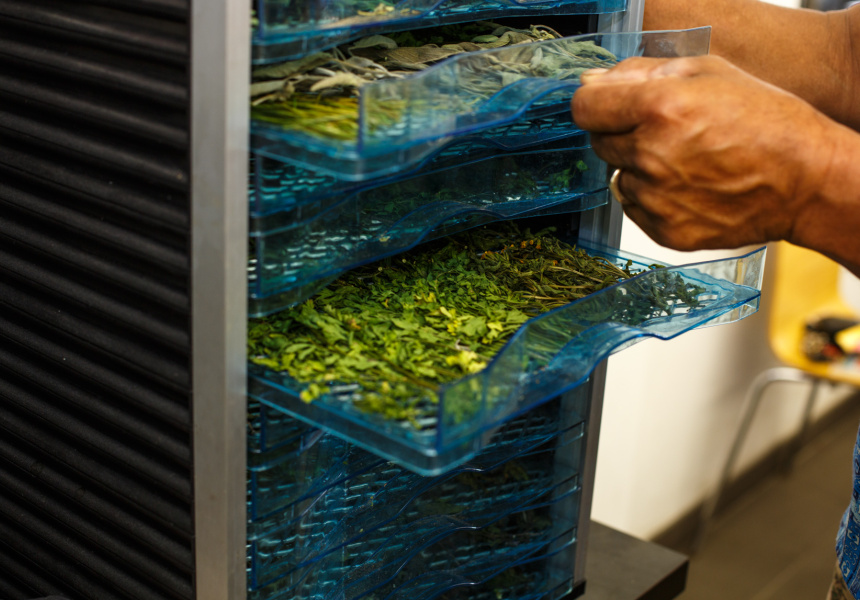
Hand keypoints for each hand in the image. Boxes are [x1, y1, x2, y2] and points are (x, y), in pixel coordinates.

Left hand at [571, 55, 837, 251]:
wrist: (806, 181)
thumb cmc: (767, 122)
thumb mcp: (710, 72)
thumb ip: (642, 72)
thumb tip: (592, 82)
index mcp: (661, 108)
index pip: (584, 108)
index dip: (596, 104)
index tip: (609, 106)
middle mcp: (651, 156)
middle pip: (599, 143)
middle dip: (623, 133)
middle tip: (667, 132)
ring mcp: (657, 199)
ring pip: (619, 176)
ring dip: (640, 168)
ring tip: (687, 162)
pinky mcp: (664, 230)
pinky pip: (636, 207)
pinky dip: (653, 198)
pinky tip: (690, 187)